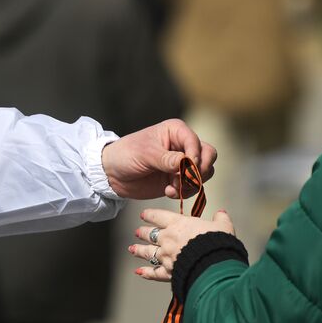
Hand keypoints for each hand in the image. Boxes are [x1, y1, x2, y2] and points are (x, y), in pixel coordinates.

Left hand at [101, 119, 216, 199]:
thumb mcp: (145, 154)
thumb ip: (166, 159)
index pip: (196, 142)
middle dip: (200, 170)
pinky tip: (168, 192)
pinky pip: (194, 186)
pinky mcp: (179, 179)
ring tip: (173, 188)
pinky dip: (185, 192)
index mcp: (176, 131)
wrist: (113, 174)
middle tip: (186, 180)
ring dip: (192, 183)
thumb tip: (187, 163)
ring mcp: (183, 163)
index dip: (195, 156)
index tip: (188, 167)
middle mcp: (183, 145)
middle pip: (208, 155)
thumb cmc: (126, 155)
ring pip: (205, 172)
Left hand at [129, 208, 235, 281]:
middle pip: (150, 234)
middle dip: (142, 232)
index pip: (159, 216)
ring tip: (132, 249)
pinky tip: (139, 272)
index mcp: (179, 224)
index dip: (150, 214)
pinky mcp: (168, 272)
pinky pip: (154, 273)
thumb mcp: (223, 226)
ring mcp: (166, 256)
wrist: (213, 264)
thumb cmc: (217, 243)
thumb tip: (221, 213)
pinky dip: (146, 273)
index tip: (144, 214)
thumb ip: (220, 219)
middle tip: (137, 231)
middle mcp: (168, 239)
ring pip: (147, 252)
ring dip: (139, 250)